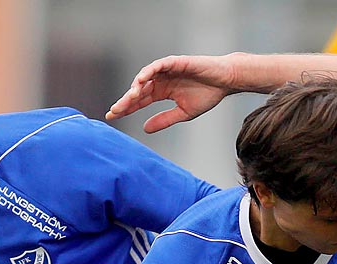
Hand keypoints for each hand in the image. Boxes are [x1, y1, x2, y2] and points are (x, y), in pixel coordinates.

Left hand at [107, 55, 238, 133]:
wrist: (224, 82)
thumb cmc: (207, 95)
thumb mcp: (183, 113)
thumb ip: (164, 120)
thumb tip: (145, 129)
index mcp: (161, 92)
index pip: (139, 100)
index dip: (126, 108)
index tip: (112, 116)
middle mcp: (160, 80)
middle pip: (138, 90)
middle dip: (126, 100)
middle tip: (115, 111)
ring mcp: (166, 70)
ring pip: (144, 78)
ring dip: (135, 87)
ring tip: (128, 99)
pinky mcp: (174, 62)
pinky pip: (157, 66)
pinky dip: (148, 71)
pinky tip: (140, 80)